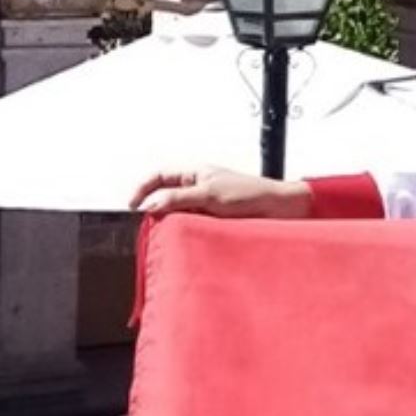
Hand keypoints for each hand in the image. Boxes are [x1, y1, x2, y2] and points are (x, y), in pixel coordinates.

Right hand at [130, 167, 314, 219]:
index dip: (143, 189)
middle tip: (149, 226)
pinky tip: (187, 241)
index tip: (133, 206)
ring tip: (169, 236)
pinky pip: (194, 228)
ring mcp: (207, 206)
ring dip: (173, 225)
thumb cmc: (251, 194)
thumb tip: (149, 205)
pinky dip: (188, 234)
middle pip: (166, 198)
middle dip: (156, 211)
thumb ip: (178, 199)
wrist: (281, 210)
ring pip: (179, 216)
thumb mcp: (209, 194)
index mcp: (196, 174)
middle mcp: (199, 189)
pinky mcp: (216, 223)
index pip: (159, 177)